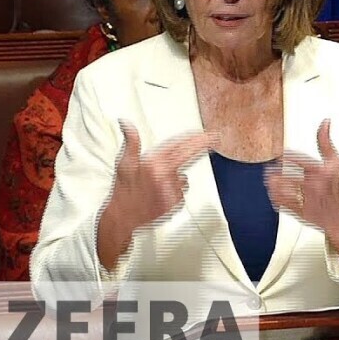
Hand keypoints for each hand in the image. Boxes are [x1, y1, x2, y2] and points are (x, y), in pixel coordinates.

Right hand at [97, 120, 213, 269]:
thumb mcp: (124, 163)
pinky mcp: (175, 203)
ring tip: (158, 183)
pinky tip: (160, 194)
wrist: (123, 217)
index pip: (179, 145)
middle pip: (189, 156)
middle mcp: (165, 176)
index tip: (207, 134)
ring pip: (183, 177)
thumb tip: (125, 122)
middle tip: (216, 138)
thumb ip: (131, 141)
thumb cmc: (123, 189)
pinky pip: (181, 192)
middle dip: (203, 146)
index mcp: (154, 163)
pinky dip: (174, 190)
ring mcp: (172, 191)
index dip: (194, 137)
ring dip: (177, 176)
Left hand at [266, 119, 338, 267]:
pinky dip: (275, 197)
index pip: (296, 159)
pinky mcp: (302, 213)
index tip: (281, 155)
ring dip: (272, 183)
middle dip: (275, 170)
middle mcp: (315, 185)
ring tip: (269, 179)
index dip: (285, 156)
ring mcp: (307, 200)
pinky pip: (283, 204)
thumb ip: (326, 142)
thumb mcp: (337, 162)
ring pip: (282, 190)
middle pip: (286, 174)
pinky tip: (273, 192)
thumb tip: (325, 120)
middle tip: (270, 168)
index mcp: (322, 171)